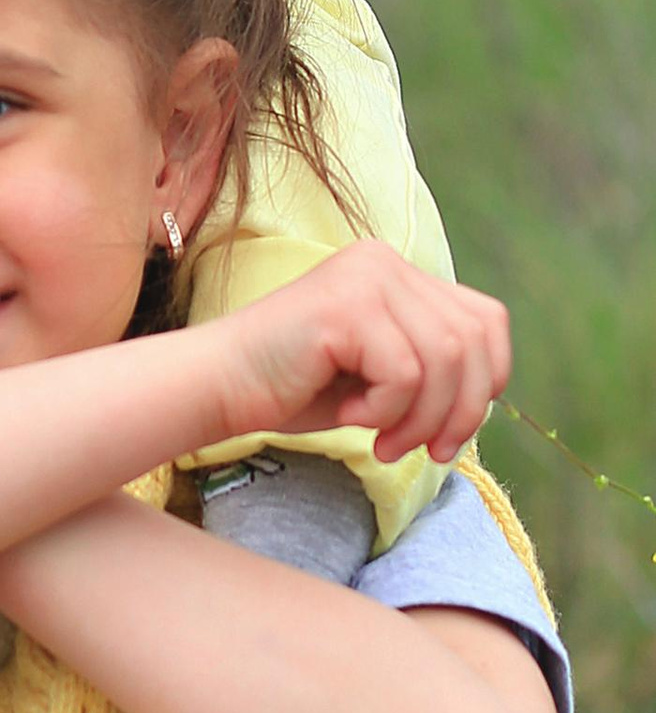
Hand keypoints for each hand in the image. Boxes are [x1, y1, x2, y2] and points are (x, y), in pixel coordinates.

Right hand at [205, 244, 506, 468]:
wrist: (220, 386)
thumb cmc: (296, 387)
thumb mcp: (382, 371)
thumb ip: (431, 363)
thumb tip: (491, 392)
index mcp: (396, 271)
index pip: (486, 320)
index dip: (487, 382)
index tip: (449, 431)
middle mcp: (384, 261)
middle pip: (474, 343)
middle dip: (460, 412)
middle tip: (423, 451)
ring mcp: (365, 277)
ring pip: (445, 362)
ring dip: (420, 419)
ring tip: (382, 442)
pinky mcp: (346, 306)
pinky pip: (405, 373)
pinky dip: (385, 411)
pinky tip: (347, 417)